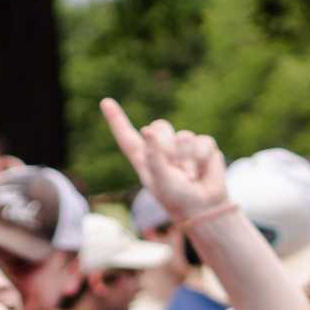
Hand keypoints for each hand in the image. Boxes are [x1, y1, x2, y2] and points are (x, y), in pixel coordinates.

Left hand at [101, 98, 227, 220]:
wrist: (203, 207)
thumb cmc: (176, 197)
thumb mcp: (160, 179)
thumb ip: (153, 155)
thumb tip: (146, 129)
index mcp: (144, 159)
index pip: (127, 137)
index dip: (117, 119)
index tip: (105, 102)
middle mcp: (161, 150)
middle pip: (159, 127)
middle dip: (167, 144)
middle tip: (173, 167)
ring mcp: (183, 146)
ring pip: (183, 135)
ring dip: (186, 158)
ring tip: (188, 176)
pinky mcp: (202, 147)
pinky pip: (202, 141)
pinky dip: (201, 158)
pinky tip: (201, 172)